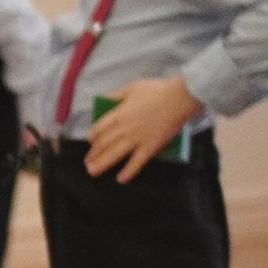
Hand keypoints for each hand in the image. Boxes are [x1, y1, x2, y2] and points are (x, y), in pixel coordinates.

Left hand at [83, 73, 202, 180]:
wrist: (179, 98)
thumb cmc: (157, 90)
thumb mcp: (132, 87)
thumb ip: (116, 95)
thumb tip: (103, 100)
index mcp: (119, 114)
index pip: (99, 128)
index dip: (92, 136)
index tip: (90, 142)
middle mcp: (125, 128)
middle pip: (104, 143)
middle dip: (94, 154)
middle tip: (88, 162)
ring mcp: (137, 139)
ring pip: (115, 154)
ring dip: (102, 164)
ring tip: (93, 172)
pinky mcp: (150, 147)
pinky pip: (137, 162)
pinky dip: (128, 172)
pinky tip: (120, 179)